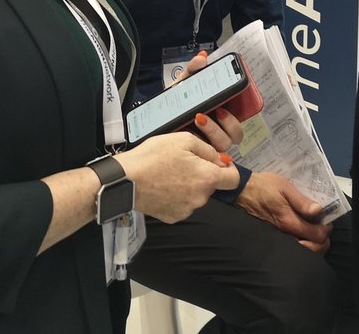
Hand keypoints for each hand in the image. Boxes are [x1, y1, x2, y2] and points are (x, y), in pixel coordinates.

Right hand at [116, 132, 238, 222]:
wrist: (125, 180)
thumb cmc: (154, 156)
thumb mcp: (184, 140)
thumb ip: (208, 150)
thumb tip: (220, 159)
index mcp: (208, 178)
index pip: (234, 179)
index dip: (228, 168)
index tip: (216, 162)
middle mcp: (201, 198)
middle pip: (212, 185)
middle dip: (203, 174)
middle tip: (183, 162)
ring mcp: (187, 210)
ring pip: (196, 195)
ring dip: (189, 185)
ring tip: (169, 174)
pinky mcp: (173, 218)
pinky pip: (182, 205)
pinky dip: (177, 196)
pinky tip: (163, 186)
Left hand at [174, 52, 243, 149]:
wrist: (152, 122)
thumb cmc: (172, 104)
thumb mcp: (182, 86)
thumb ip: (192, 72)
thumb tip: (202, 58)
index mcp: (220, 112)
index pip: (241, 112)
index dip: (246, 105)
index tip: (237, 94)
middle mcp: (218, 129)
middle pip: (237, 133)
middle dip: (231, 123)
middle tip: (219, 110)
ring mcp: (209, 143)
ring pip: (225, 143)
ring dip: (215, 131)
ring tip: (199, 117)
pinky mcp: (199, 153)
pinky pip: (209, 154)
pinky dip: (202, 143)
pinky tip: (191, 132)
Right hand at [235, 171, 331, 253]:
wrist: (241, 192)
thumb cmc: (264, 186)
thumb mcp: (284, 187)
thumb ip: (301, 201)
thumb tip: (319, 211)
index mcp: (289, 222)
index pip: (316, 236)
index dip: (326, 230)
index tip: (328, 222)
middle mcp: (284, 235)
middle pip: (312, 249)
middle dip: (323, 242)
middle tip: (324, 230)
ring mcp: (278, 239)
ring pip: (303, 252)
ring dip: (314, 246)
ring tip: (316, 234)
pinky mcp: (273, 238)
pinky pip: (293, 249)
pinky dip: (303, 246)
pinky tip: (304, 237)